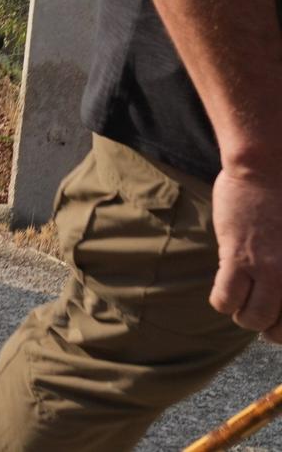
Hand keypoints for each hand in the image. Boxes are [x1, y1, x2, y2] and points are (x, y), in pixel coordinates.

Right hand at [210, 166, 281, 339]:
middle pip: (280, 330)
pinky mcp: (239, 259)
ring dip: (243, 315)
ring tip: (240, 302)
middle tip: (260, 316)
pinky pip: (226, 299)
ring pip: (251, 319)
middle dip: (268, 328)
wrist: (268, 168)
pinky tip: (223, 292)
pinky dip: (222, 302)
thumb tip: (281, 288)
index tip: (277, 320)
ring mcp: (269, 271)